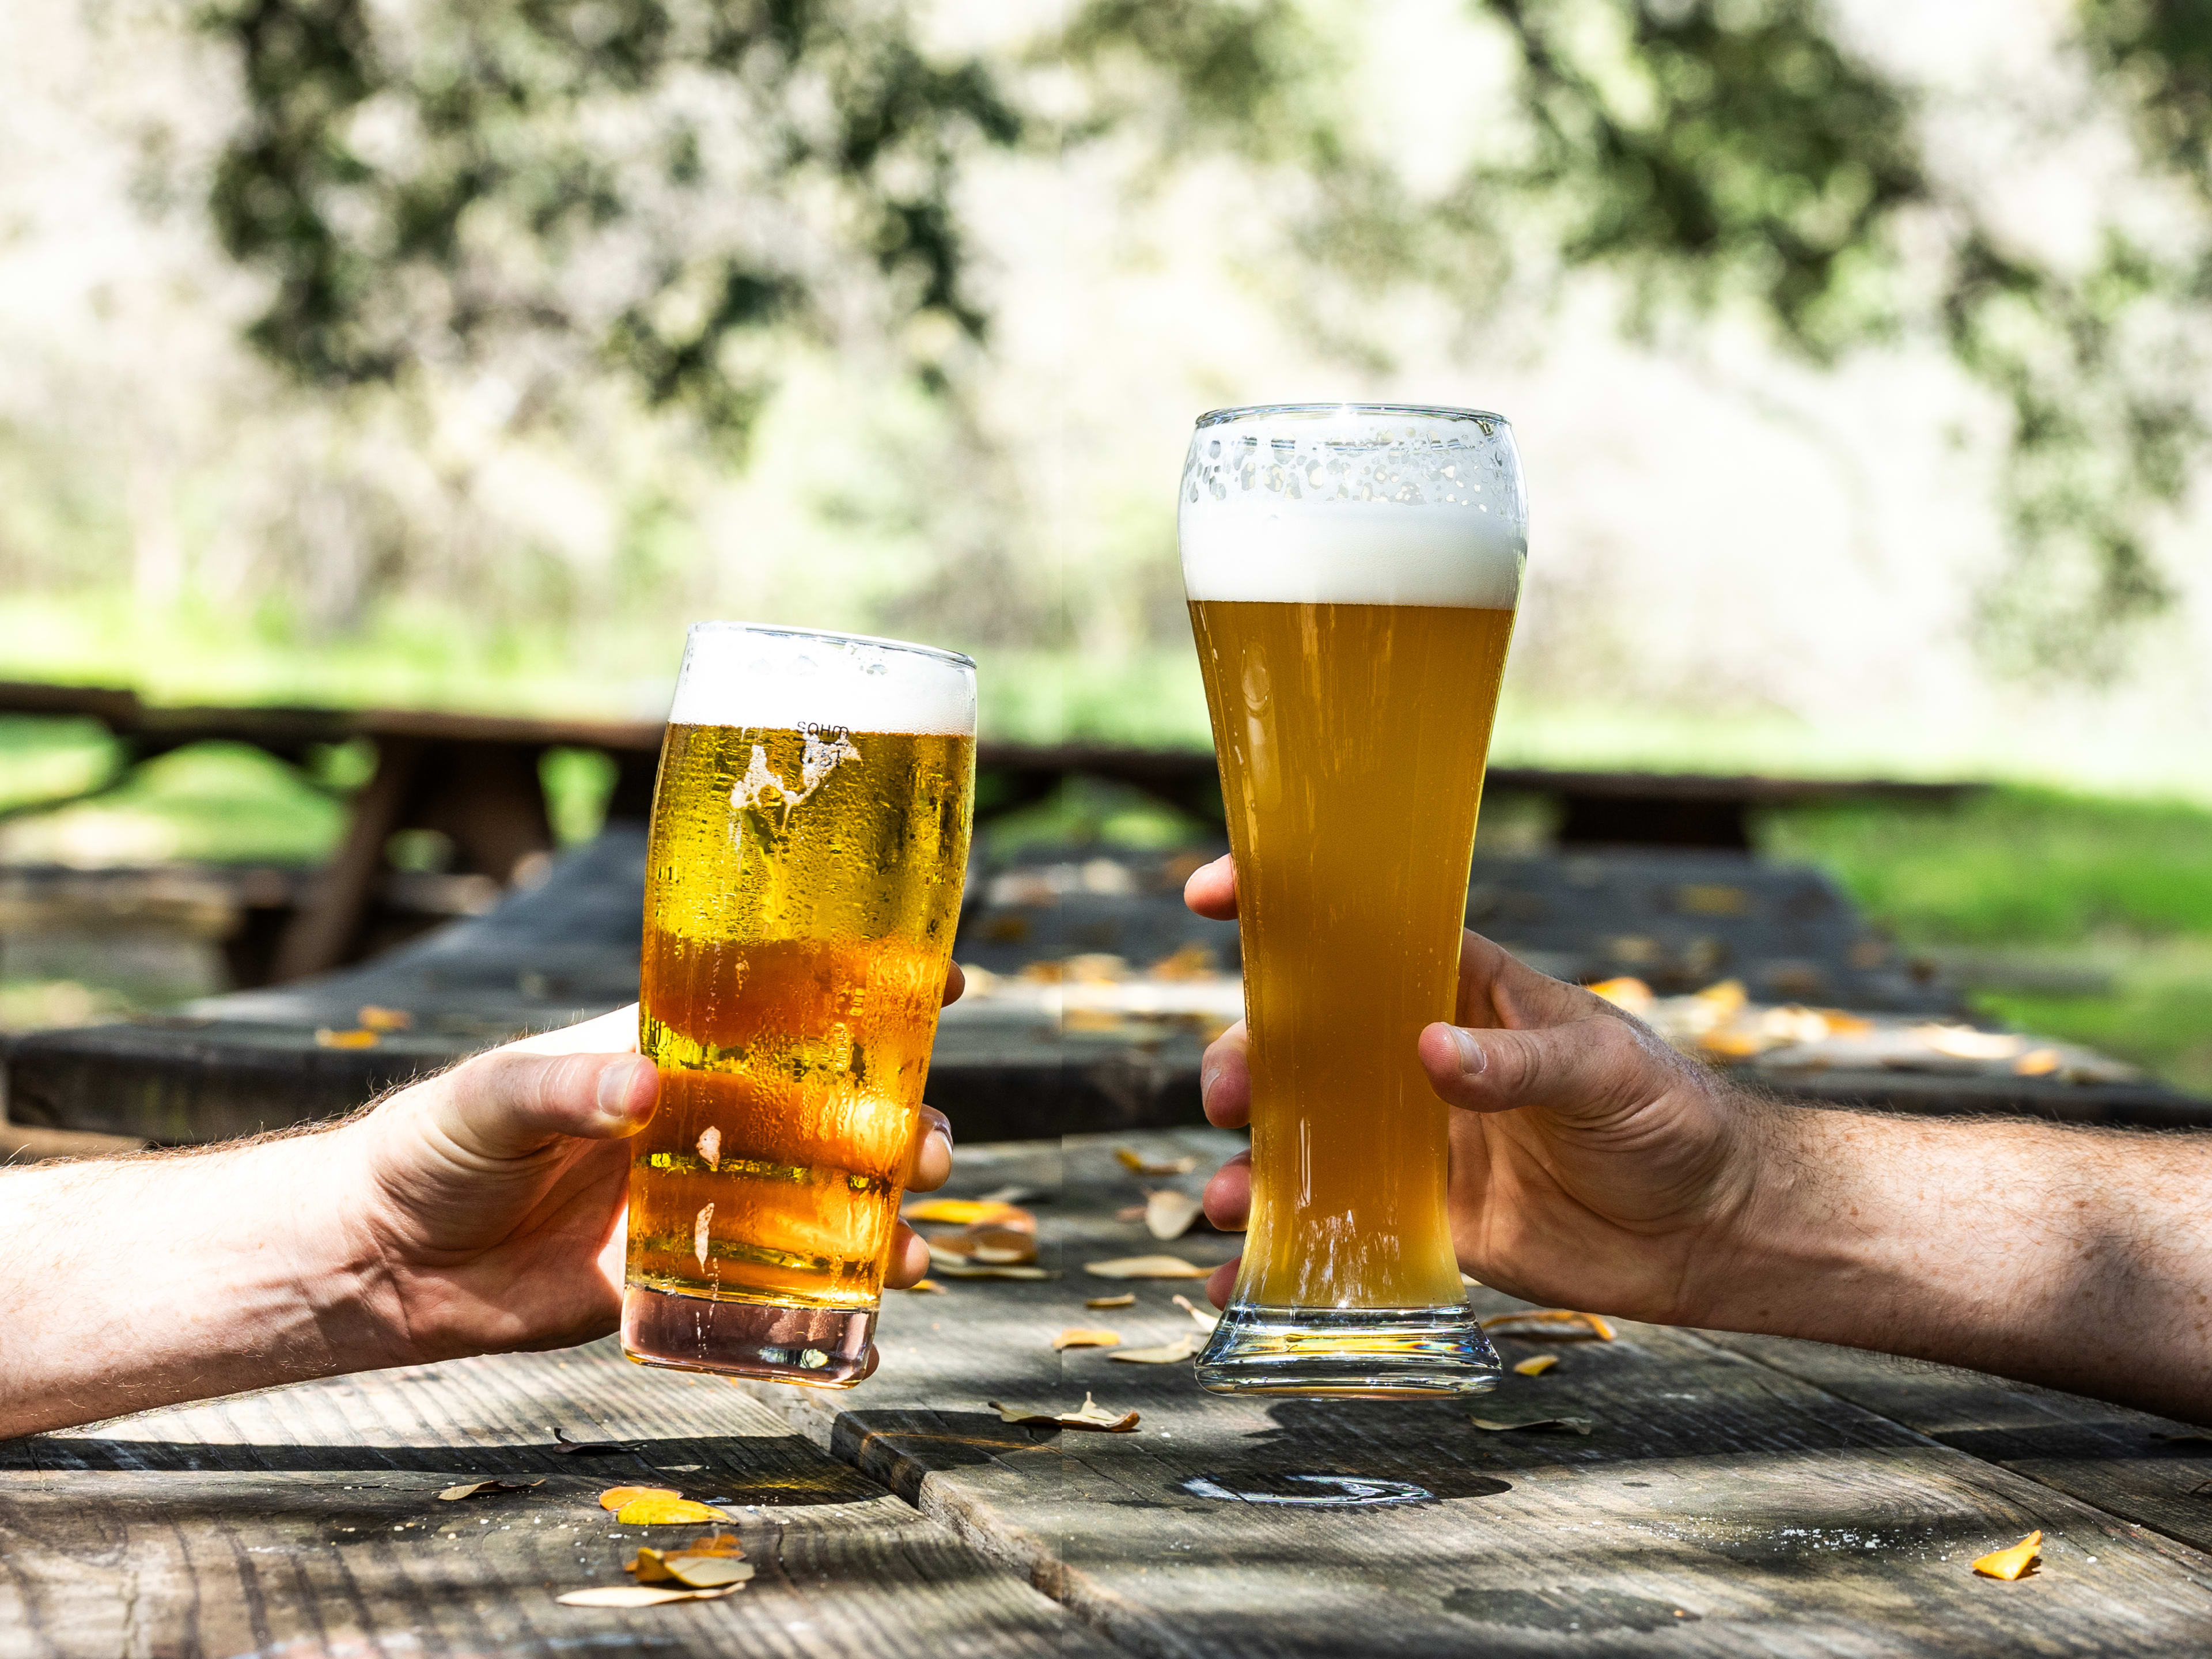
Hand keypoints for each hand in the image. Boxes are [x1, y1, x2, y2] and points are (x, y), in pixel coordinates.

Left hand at [328, 971, 964, 1367]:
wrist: (378, 1262)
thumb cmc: (430, 1149)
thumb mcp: (493, 1097)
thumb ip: (567, 1086)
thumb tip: (646, 1085)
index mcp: (667, 1057)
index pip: (780, 1013)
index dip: (863, 993)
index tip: (944, 978)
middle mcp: (697, 1127)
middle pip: (824, 1117)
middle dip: (894, 1126)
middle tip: (929, 1146)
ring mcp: (693, 1207)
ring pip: (814, 1206)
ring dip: (876, 1219)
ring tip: (912, 1244)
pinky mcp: (672, 1283)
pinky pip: (764, 1294)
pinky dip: (821, 1309)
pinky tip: (866, 1324)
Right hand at [1183, 856, 1773, 1321]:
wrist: (1715, 1230)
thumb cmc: (1673, 1118)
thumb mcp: (1605, 1073)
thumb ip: (1518, 1063)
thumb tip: (1430, 1052)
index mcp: (1463, 990)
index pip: (1362, 931)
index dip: (1284, 905)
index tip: (1210, 895)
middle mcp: (1422, 1059)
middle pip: (1308, 1044)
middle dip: (1250, 1061)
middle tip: (1234, 1094)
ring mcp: (1417, 1141)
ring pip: (1305, 1138)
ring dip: (1251, 1161)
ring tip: (1227, 1199)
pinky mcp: (1426, 1219)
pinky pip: (1339, 1229)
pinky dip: (1281, 1253)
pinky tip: (1238, 1278)